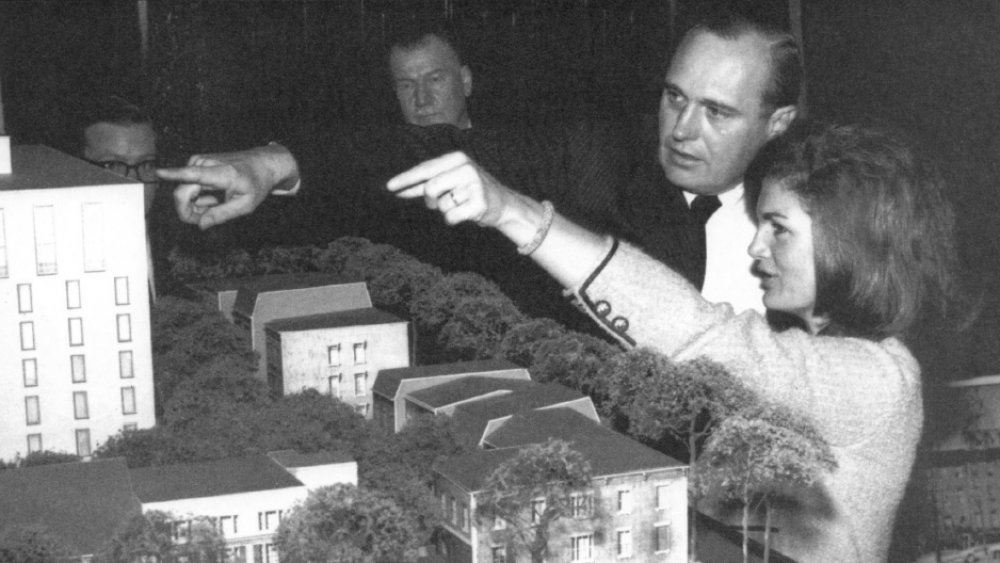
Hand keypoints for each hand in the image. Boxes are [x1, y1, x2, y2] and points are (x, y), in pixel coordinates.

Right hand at [157, 144, 297, 228]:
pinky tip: (213, 195)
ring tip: (218, 202)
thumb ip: (222, 215)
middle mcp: (206, 164)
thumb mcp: (246, 205)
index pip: (194, 174)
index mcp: (222, 173)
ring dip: (197, 204)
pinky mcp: (194, 163)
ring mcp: (198, 161)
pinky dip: (198, 196)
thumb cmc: (256, 184)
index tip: (158, 172)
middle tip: (208, 219)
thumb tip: (200, 225)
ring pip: (183, 192)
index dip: (174, 174)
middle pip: (182, 194)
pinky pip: (187, 186)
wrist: (261, 164)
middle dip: (190, 211)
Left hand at [386, 151, 512, 228]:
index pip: (425, 169)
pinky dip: (454, 220)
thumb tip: (396, 188)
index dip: (405, 179)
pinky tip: (466, 213)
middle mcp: (465, 167)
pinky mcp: (480, 203)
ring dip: (446, 210)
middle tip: (438, 203)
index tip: (388, 187)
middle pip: (430, 188)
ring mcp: (474, 184)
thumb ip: (424, 184)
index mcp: (456, 158)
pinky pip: (451, 217)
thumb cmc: (468, 192)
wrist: (503, 204)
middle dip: (430, 200)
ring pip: (441, 205)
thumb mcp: (447, 181)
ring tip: (461, 204)